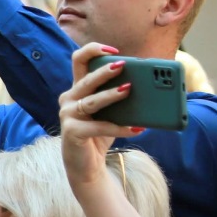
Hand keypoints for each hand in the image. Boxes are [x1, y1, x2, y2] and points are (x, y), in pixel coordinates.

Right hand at [57, 42, 136, 190]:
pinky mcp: (72, 132)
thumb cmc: (100, 135)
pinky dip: (119, 128)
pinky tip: (137, 129)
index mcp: (77, 89)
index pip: (79, 60)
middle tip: (123, 65)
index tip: (114, 50)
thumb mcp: (111, 112)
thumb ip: (119, 95)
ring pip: (91, 101)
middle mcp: (69, 99)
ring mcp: (68, 115)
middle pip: (85, 79)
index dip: (93, 50)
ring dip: (111, 95)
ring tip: (129, 90)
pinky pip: (99, 126)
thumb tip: (148, 84)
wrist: (88, 166)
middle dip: (104, 71)